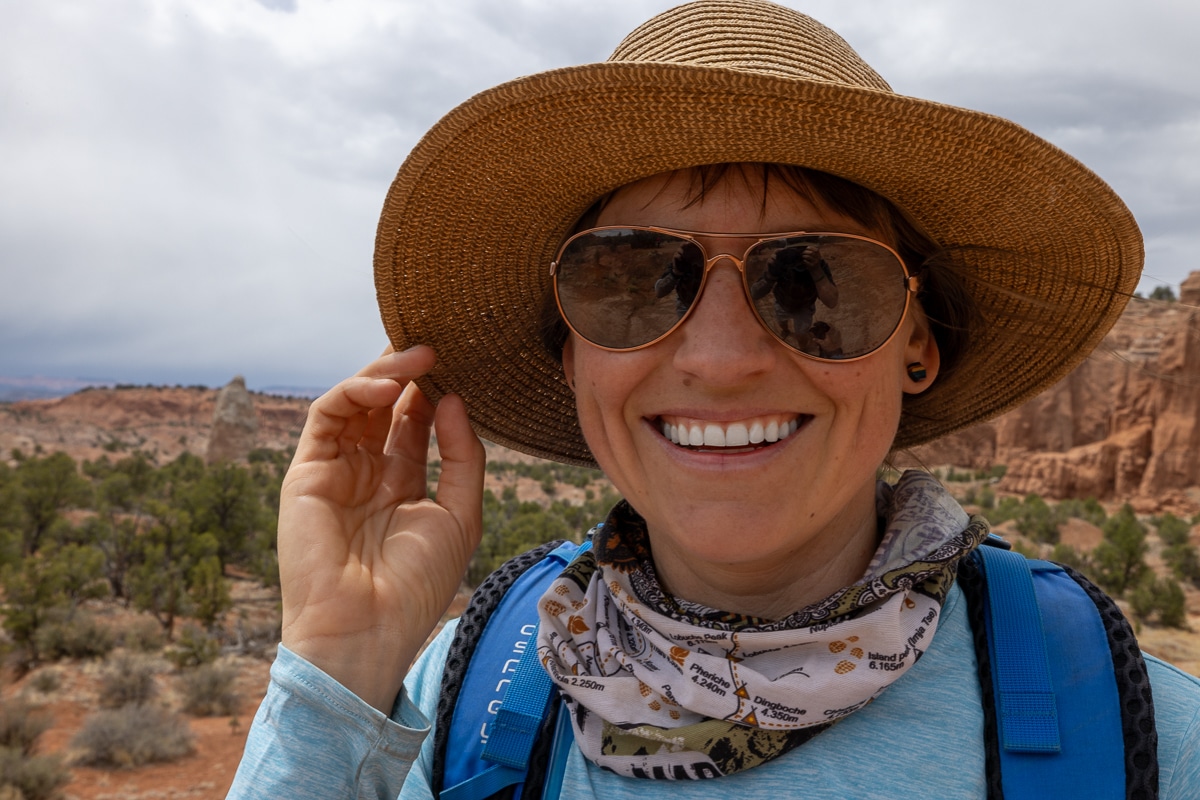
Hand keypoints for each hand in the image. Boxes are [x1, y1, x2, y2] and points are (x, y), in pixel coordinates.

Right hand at [278, 346, 484, 711]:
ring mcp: (335, 470)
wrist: (368, 630)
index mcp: (401, 484)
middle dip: (410, 372)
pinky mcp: (307, 472)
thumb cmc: (417, 585)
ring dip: (386, 374)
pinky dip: (356, 393)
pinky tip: (390, 387)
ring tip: (421, 355)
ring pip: (357, 403)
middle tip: (440, 344)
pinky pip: (328, 417)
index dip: (434, 390)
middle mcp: (367, 473)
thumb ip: (461, 456)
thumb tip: (453, 399)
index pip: (414, 422)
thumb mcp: (459, 514)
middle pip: (385, 406)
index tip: (462, 360)